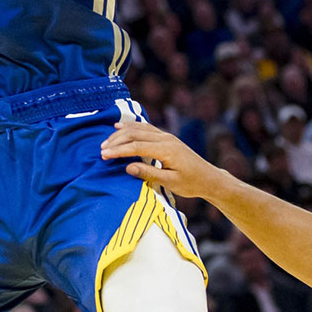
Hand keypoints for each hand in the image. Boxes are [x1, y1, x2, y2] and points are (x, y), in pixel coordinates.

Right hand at [101, 122, 224, 198]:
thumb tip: (127, 168)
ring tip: (107, 141)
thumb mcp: (170, 182)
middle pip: (135, 134)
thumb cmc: (191, 183)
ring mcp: (166, 136)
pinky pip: (146, 128)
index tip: (104, 155)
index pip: (136, 147)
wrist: (209, 178)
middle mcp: (165, 139)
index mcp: (166, 149)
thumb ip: (149, 174)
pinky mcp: (167, 137)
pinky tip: (121, 127)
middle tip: (101, 150)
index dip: (118, 150)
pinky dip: (132, 127)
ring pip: (139, 129)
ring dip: (122, 133)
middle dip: (116, 141)